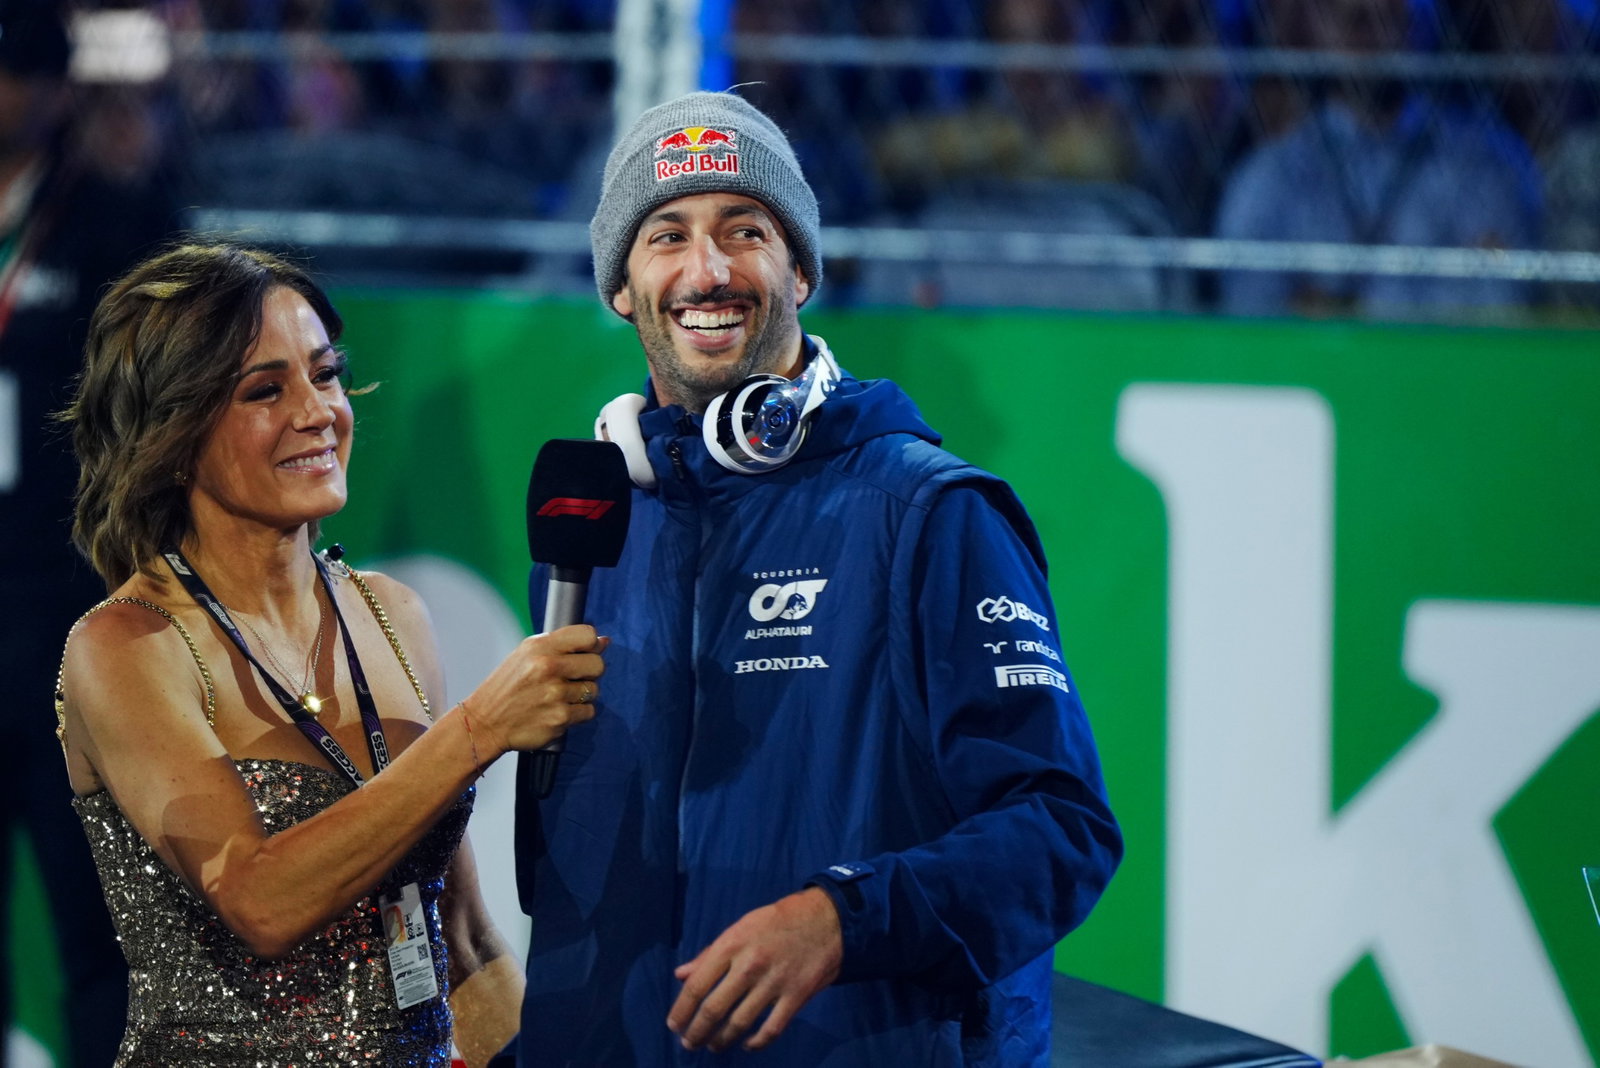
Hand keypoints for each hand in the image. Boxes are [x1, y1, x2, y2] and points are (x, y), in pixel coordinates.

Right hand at [465, 625, 606, 755]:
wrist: (485, 722)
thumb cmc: (508, 687)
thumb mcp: (527, 655)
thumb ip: (564, 645)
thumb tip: (605, 641)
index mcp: (540, 646)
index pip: (588, 635)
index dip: (590, 645)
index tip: (582, 654)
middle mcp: (548, 667)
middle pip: (597, 664)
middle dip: (590, 672)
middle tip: (572, 679)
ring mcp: (555, 694)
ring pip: (593, 690)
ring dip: (581, 695)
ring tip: (559, 697)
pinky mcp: (560, 718)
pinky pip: (588, 712)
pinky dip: (578, 714)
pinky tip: (558, 711)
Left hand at [667, 887, 842, 1052]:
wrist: (825, 920)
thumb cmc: (776, 922)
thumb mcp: (740, 928)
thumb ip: (710, 954)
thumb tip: (681, 975)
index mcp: (732, 944)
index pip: (697, 985)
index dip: (681, 1010)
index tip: (673, 1024)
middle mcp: (750, 965)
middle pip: (714, 1009)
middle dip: (697, 1032)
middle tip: (689, 1042)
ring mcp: (774, 983)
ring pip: (739, 1023)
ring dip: (722, 1040)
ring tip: (713, 1045)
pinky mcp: (796, 997)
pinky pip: (771, 1029)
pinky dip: (756, 1043)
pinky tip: (747, 1045)